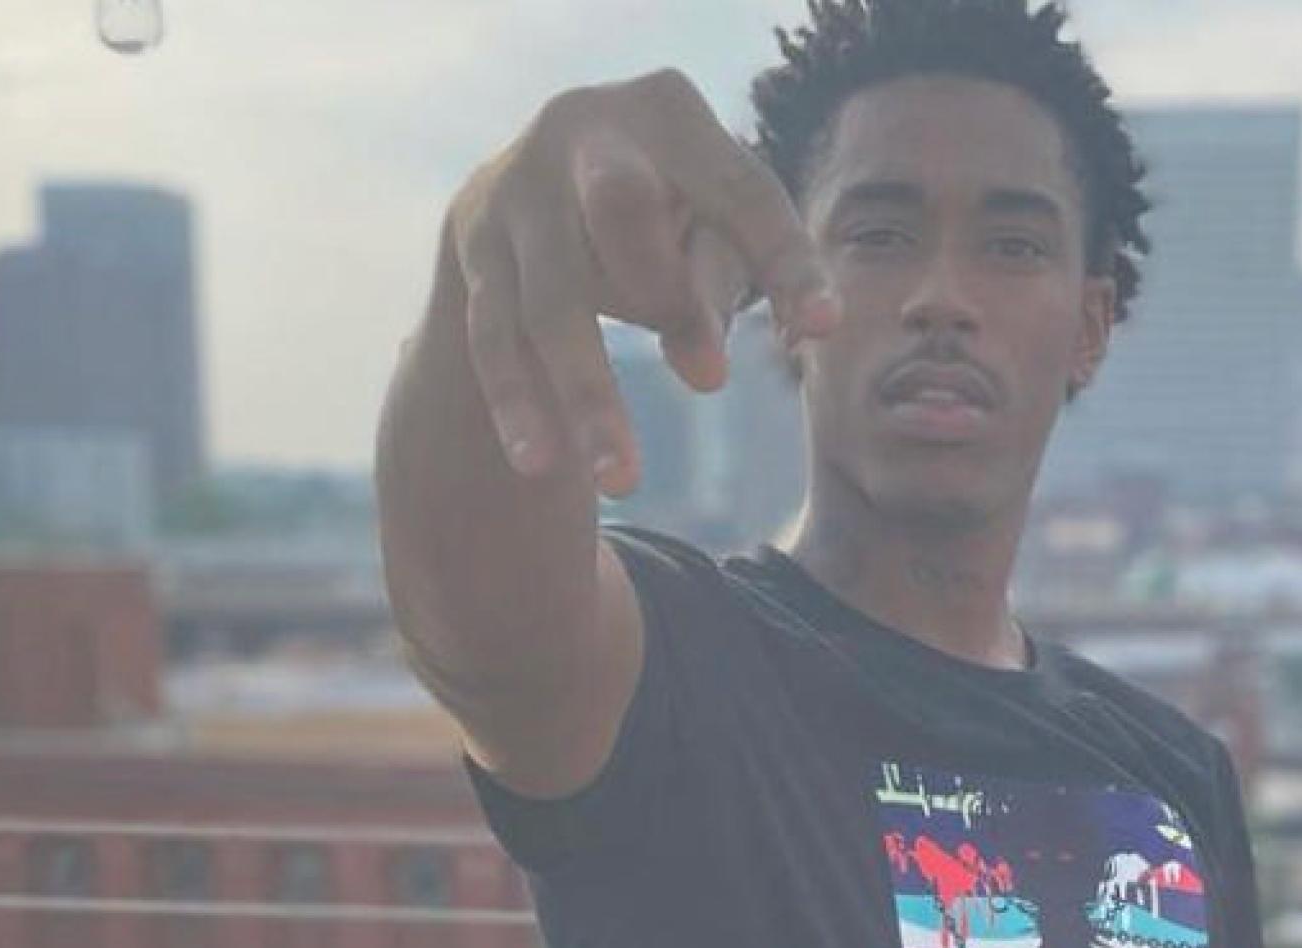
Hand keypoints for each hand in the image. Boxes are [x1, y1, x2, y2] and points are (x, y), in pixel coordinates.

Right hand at [447, 67, 842, 495]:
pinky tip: (540, 465)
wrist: (534, 182)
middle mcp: (580, 133)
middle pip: (619, 206)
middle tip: (713, 382)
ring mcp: (516, 192)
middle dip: (663, 291)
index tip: (825, 328)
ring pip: (551, 301)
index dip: (783, 259)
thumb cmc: (659, 211)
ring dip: (588, 394)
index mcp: (667, 112)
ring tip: (623, 482)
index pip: (738, 191)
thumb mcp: (707, 228)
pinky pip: (494, 337)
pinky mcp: (477, 252)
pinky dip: (517, 402)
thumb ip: (719, 282)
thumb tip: (705, 370)